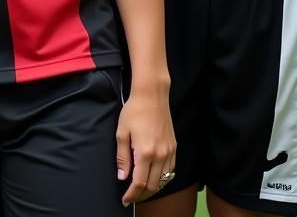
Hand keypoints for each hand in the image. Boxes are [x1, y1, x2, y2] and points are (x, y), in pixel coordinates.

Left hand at [115, 87, 176, 204]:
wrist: (152, 96)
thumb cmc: (134, 111)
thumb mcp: (122, 132)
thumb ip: (122, 157)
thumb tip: (123, 177)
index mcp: (145, 152)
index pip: (139, 182)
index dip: (131, 194)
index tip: (125, 200)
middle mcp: (160, 155)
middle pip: (153, 186)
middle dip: (141, 194)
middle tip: (131, 196)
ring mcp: (169, 152)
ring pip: (163, 181)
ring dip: (153, 189)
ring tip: (141, 190)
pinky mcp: (174, 148)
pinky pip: (171, 171)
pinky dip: (162, 179)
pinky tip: (154, 178)